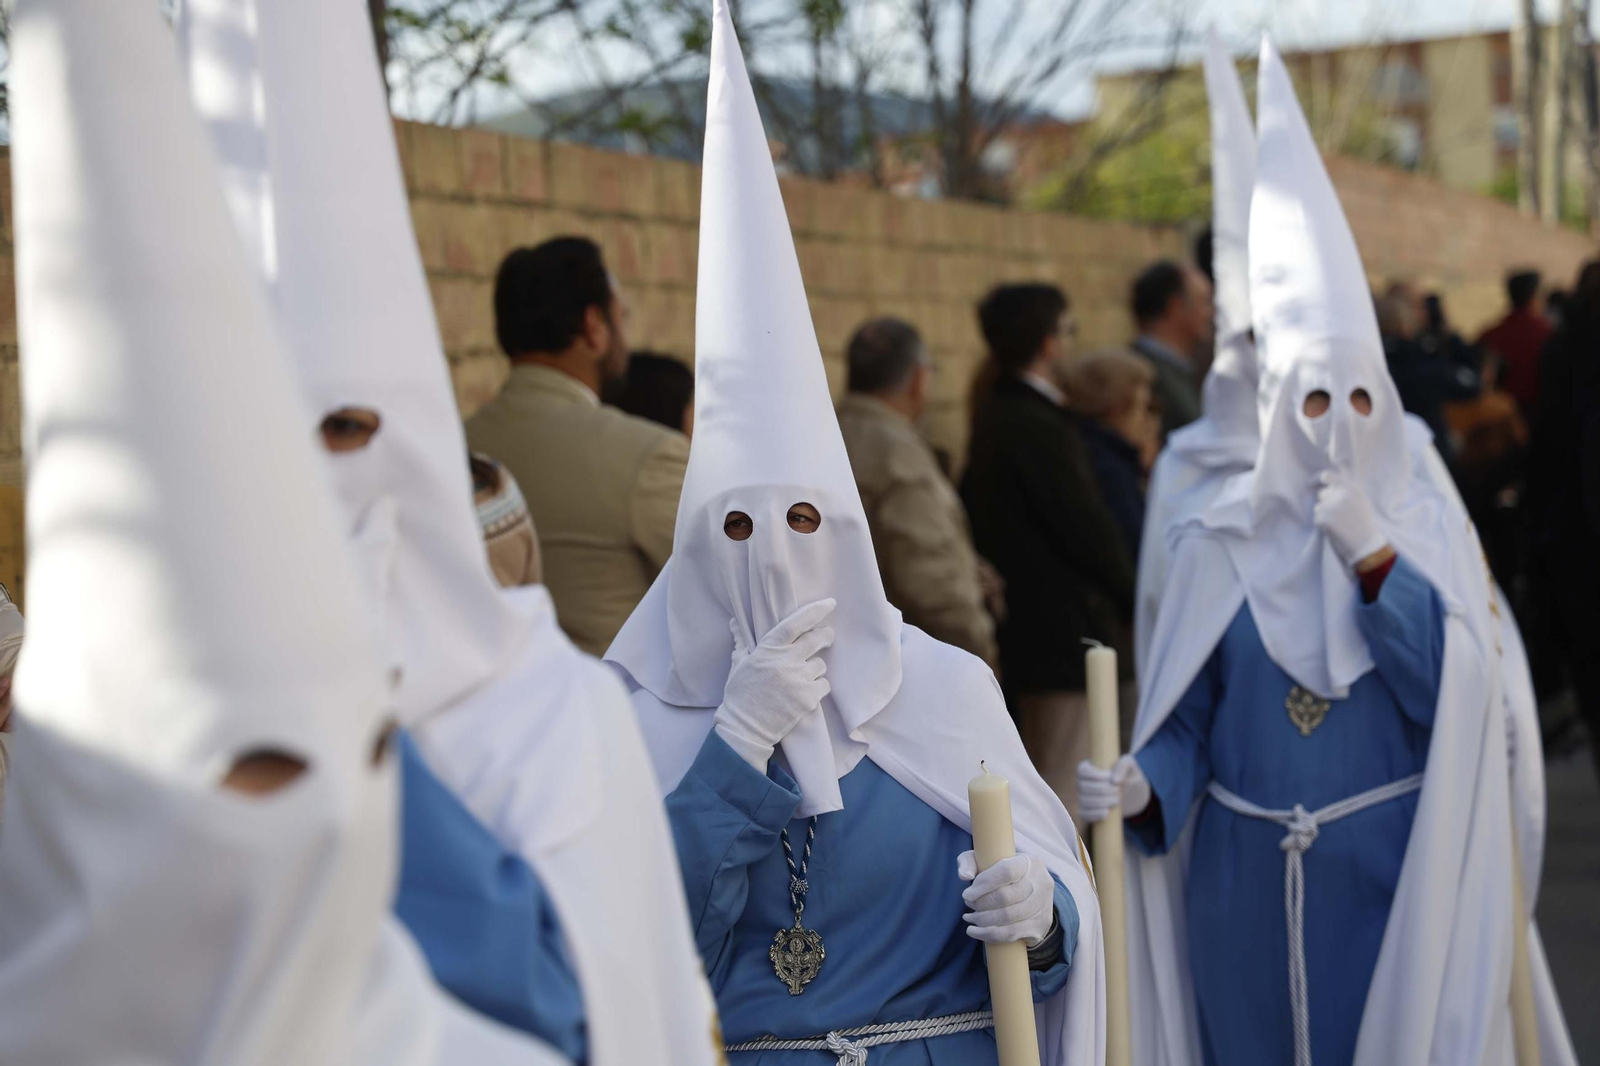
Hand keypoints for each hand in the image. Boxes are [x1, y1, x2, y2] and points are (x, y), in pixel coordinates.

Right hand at [713, 599, 834, 771]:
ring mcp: (798, 680)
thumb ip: (741, 643)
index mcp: (768, 649)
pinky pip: (824, 685)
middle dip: (826, 636)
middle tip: (827, 636)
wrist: (745, 729)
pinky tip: (805, 693)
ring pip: (821, 665)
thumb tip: (733, 624)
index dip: (815, 611)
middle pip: (817, 639)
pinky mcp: (808, 698)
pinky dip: (818, 687)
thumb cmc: (740, 696)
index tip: (830, 603)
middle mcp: (786, 661)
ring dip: (815, 669)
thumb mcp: (738, 666)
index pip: (796, 623)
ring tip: (802, 678)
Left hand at [957, 851, 1055, 946]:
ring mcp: (1043, 906)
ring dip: (982, 920)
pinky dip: (989, 934)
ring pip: (1008, 918)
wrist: (1028, 890)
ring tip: (969, 917)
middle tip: (968, 904)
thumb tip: (964, 876)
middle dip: (981, 904)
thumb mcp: (983, 860)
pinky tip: (975, 931)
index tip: (967, 893)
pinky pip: (1011, 934)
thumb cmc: (1000, 873)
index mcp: (1029, 862)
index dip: (984, 884)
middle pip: (1006, 897)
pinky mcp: (1041, 925)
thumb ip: (969, 862)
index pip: (1006, 871)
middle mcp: (1041, 883)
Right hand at [1076, 754, 1150, 823]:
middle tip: (1117, 790)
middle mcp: (1081, 783)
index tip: (1110, 777)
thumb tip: (1115, 780)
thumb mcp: (1129, 765)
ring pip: (1084, 801)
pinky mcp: (1086, 811)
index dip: (1096, 775)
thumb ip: (1123, 765)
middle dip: (1103, 790)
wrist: (1130, 792)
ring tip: (1116, 800)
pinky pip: (1083, 814)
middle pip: (1084, 787)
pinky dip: (1095, 815)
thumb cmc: (1126, 774)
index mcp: (1086, 768)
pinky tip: (1107, 812)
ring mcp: (1082, 798)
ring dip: (1102, 802)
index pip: (1082, 771)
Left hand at [1313, 471, 1387, 568]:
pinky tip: (1335, 530)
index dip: (1318, 479)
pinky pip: (1317, 518)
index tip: (1311, 483)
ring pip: (1318, 507)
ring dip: (1324, 515)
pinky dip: (1322, 525)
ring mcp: (1331, 506)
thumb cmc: (1363, 524)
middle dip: (1327, 503)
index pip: (1328, 476)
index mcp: (1352, 489)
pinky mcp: (1323, 518)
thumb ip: (1346, 491)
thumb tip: (1328, 485)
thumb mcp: (1361, 502)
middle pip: (1322, 494)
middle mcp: (1341, 495)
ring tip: (1340, 524)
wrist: (1366, 544)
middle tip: (1339, 516)